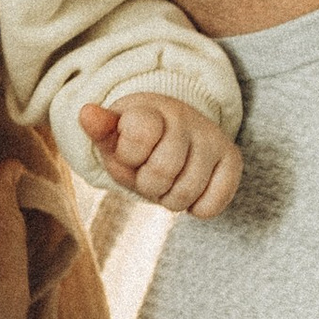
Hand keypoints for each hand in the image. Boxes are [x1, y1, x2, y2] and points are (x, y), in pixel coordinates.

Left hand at [77, 93, 243, 216]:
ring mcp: (212, 138)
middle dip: (148, 183)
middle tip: (149, 173)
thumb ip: (101, 130)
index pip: (139, 135)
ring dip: (169, 198)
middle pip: (161, 173)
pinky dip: (196, 208)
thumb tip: (86, 113)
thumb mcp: (114, 139)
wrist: (172, 135)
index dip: (129, 157)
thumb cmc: (136, 144)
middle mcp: (186, 118)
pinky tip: (191, 190)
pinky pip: (210, 206)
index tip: (130, 152)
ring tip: (168, 181)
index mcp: (151, 109)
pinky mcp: (232, 160)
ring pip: (185, 194)